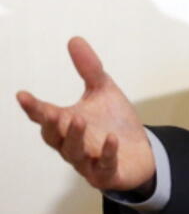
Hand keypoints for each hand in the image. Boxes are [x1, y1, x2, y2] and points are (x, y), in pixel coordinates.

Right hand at [16, 37, 154, 193]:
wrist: (140, 152)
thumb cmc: (114, 123)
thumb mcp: (104, 91)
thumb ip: (89, 69)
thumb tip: (74, 39)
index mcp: (67, 124)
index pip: (45, 116)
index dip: (33, 107)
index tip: (22, 95)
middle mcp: (72, 145)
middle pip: (54, 137)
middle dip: (52, 125)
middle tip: (51, 111)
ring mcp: (88, 162)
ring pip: (74, 153)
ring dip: (75, 137)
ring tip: (78, 120)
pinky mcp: (107, 174)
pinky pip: (105, 167)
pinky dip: (108, 154)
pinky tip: (112, 141)